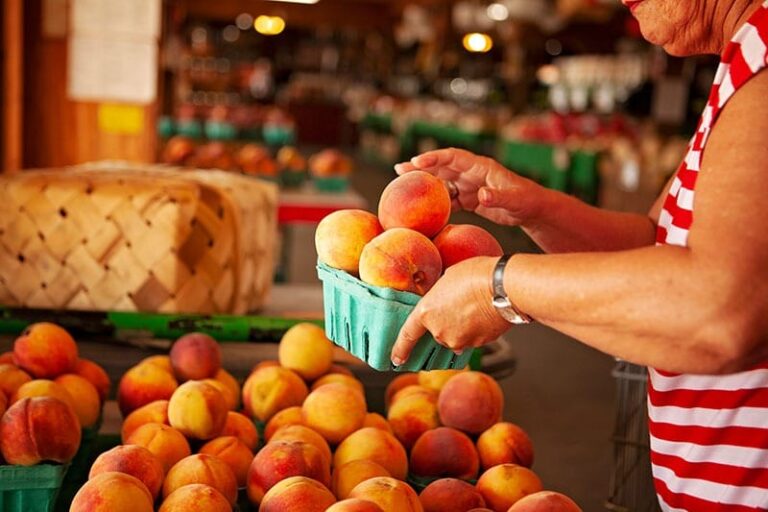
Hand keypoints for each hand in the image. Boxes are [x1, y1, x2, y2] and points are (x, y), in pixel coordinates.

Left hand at [390, 256, 511, 365]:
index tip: (396, 359)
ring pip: (457, 337)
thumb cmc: (476, 275)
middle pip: (438, 332)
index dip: (401, 348)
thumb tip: (444, 302)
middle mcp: (440, 331)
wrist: (504, 287)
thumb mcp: (447, 278)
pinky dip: (476, 329)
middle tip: (460, 303)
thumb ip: (439, 295)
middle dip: (446, 321)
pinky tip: (484, 313)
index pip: (408, 334)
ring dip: (462, 326)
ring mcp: (460, 340)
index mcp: (427, 313)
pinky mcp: (478, 344)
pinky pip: (473, 338)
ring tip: (474, 305)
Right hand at [394, 148, 544, 226]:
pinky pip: (448, 199)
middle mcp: (471, 173)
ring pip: (442, 182)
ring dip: (424, 183)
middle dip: (421, 167)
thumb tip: (481, 196)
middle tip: (399, 169)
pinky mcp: (469, 199)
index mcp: (480, 167)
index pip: (453, 157)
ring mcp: (468, 185)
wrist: (532, 210)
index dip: (434, 158)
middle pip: (442, 167)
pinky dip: (435, 202)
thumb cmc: (527, 201)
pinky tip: (421, 208)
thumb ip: (498, 197)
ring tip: (403, 185)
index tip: (417, 162)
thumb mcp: (515, 200)